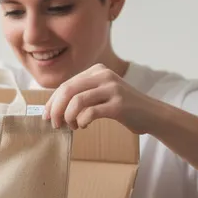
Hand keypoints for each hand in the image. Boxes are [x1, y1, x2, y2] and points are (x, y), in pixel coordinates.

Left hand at [44, 63, 159, 133]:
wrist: (151, 114)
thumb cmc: (123, 107)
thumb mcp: (102, 93)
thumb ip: (83, 94)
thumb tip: (54, 108)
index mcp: (97, 70)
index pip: (66, 84)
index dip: (52, 101)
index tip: (47, 116)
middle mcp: (104, 75)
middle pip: (68, 91)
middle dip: (56, 110)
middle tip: (54, 124)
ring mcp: (112, 89)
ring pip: (77, 101)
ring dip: (68, 117)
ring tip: (72, 126)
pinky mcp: (119, 105)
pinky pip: (91, 113)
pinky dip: (82, 121)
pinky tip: (83, 126)